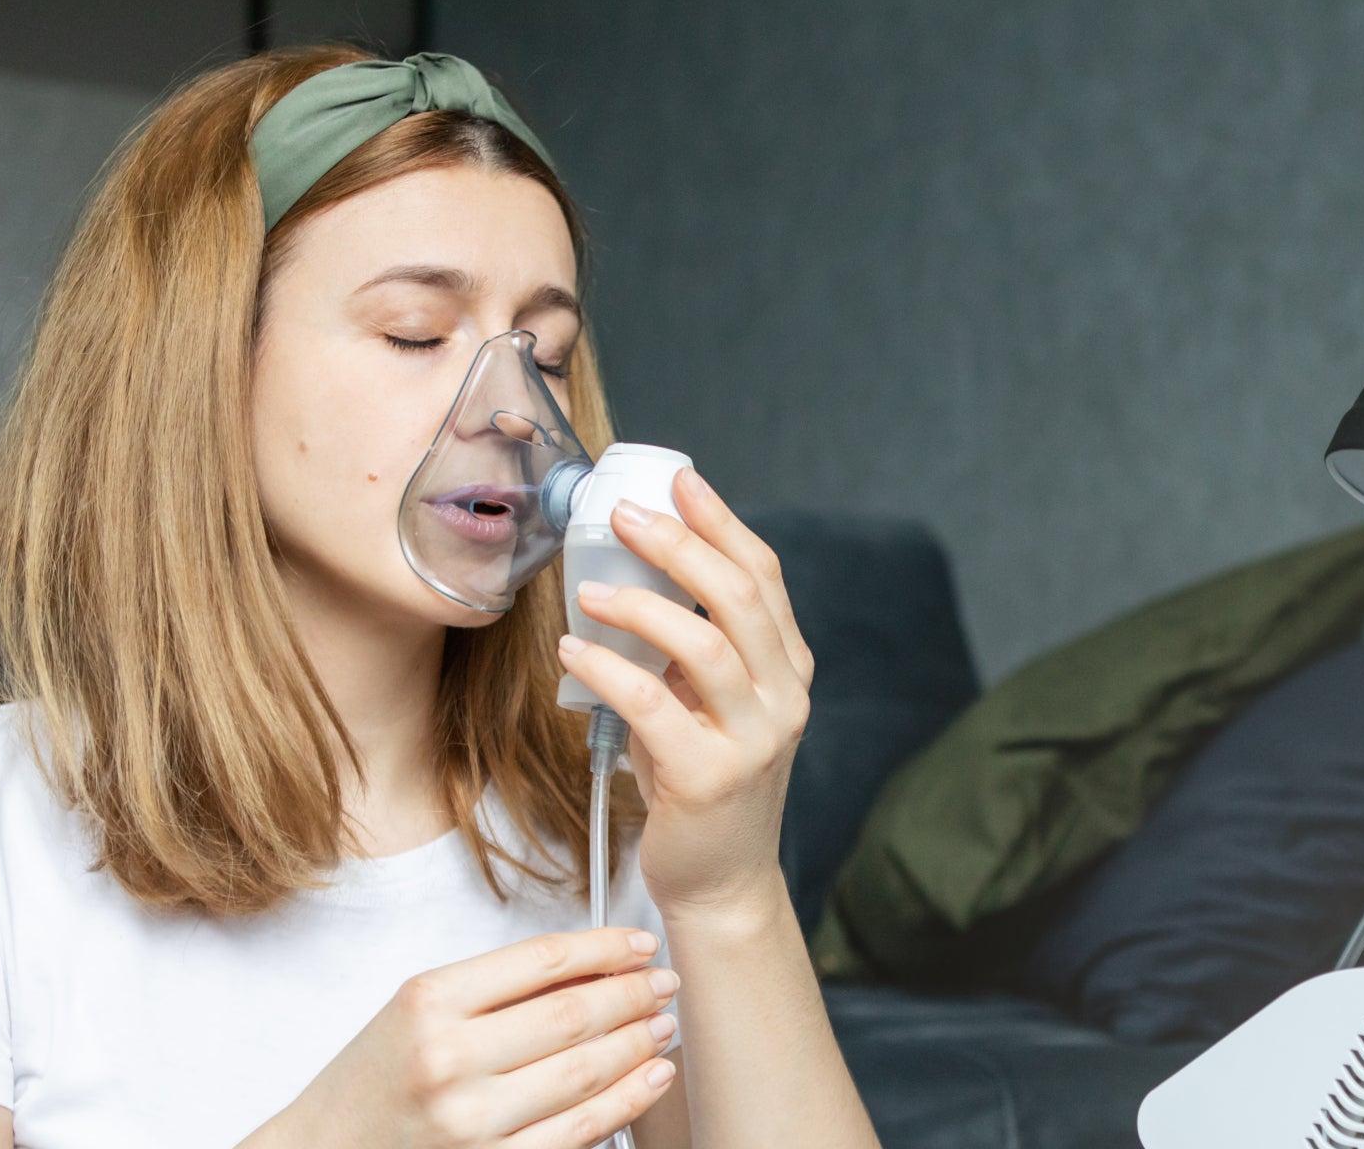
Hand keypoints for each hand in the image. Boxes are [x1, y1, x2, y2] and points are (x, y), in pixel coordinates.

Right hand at [272, 927, 679, 1148]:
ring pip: (584, 1072)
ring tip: (662, 1024)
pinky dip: (625, 1101)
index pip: (542, 961)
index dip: (605, 947)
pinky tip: (649, 1078)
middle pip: (572, 1014)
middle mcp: (449, 1060)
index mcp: (429, 1003)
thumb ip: (496, 986)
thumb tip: (590, 964)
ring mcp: (470, 1121)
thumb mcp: (417, 1010)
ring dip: (637, 1044)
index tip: (638, 943)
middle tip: (665, 981)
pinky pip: (577, 1132)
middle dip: (633, 993)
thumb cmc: (373, 1080)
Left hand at [557, 466, 814, 915]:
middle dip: (678, 544)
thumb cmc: (705, 785)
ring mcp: (753, 740)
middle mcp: (783, 698)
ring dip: (639, 605)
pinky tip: (575, 651)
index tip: (677, 479)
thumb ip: (697, 646)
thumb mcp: (713, 704)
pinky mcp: (711, 780)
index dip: (721, 521)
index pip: (763, 576)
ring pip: (702, 644)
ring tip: (590, 589)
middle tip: (622, 514)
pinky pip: (654, 704)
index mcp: (788, 669)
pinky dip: (609, 669)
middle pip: (737, 596)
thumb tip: (639, 568)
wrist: (721, 883)